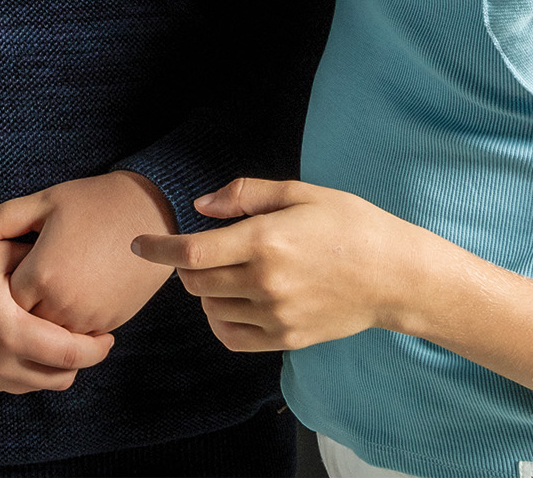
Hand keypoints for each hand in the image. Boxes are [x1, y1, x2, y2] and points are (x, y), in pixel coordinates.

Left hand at [0, 170, 174, 335]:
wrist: (153, 210)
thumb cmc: (94, 202)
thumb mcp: (44, 204)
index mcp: (41, 275)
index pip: (5, 303)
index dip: (0, 293)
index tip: (1, 279)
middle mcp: (63, 304)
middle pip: (27, 326)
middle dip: (20, 314)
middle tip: (17, 294)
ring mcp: (90, 318)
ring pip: (53, 338)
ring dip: (46, 323)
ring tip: (45, 297)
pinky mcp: (111, 322)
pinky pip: (80, 337)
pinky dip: (72, 326)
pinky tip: (69, 302)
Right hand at [0, 222, 114, 393]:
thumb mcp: (1, 252)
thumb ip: (42, 266)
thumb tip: (77, 274)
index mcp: (10, 330)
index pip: (71, 354)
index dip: (96, 347)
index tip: (108, 333)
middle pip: (59, 378)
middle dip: (80, 360)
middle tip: (88, 337)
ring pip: (37, 385)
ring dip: (54, 367)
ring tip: (59, 338)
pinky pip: (12, 385)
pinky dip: (29, 370)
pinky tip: (29, 343)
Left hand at [131, 177, 452, 353]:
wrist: (395, 275)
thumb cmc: (349, 224)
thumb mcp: (299, 193)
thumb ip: (244, 195)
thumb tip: (200, 206)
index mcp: (265, 240)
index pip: (191, 251)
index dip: (157, 247)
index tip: (137, 243)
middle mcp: (266, 281)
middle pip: (195, 282)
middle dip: (186, 265)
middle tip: (204, 250)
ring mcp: (276, 315)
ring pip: (211, 308)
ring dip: (205, 290)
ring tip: (228, 272)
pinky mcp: (286, 339)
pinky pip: (232, 336)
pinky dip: (220, 319)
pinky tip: (231, 302)